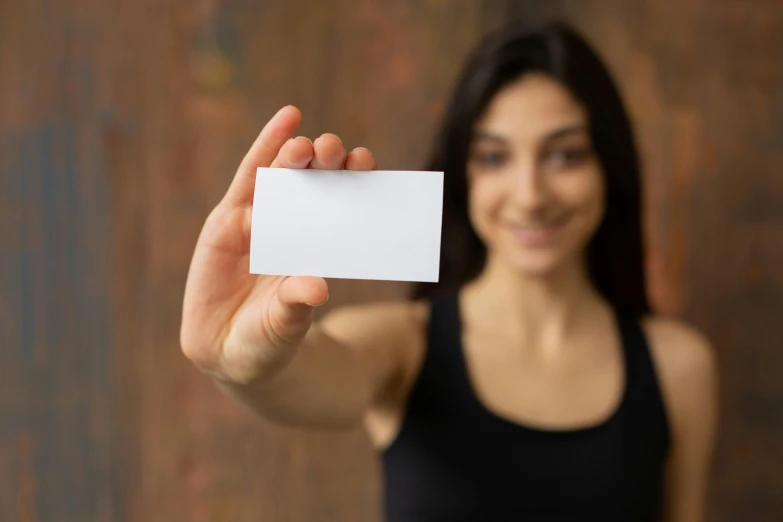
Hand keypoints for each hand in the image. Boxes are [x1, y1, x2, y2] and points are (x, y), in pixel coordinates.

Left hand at [180, 106, 375, 383]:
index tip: (292, 123)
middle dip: (302, 159)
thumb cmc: (248, 347)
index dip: (269, 150)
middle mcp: (253, 228)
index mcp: (225, 240)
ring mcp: (282, 234)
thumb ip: (286, 311)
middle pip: (278, 181)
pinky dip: (343, 189)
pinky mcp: (306, 245)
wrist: (255, 360)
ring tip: (353, 157)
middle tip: (327, 149)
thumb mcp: (264, 334)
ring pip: (306, 191)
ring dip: (329, 170)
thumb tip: (316, 286)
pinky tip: (361, 168)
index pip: (249, 185)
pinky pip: (326, 212)